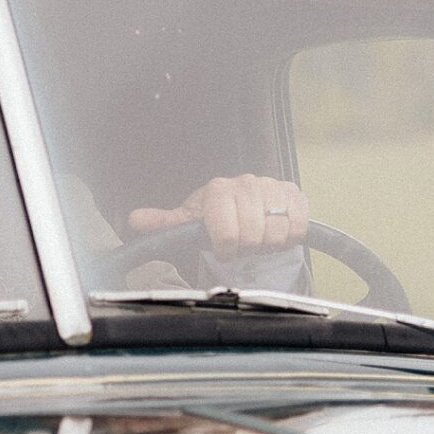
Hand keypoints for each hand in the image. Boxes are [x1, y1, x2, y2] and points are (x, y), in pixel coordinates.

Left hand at [127, 175, 309, 260]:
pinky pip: (299, 226)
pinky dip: (290, 237)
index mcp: (219, 190)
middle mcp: (247, 183)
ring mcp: (272, 187)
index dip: (226, 248)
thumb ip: (163, 223)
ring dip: (268, 243)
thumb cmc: (214, 218)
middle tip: (242, 245)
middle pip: (254, 234)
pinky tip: (276, 232)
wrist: (244, 210)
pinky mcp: (294, 194)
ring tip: (257, 238)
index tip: (223, 249)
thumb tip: (135, 220)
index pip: (227, 232)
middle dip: (248, 247)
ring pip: (277, 232)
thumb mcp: (188, 222)